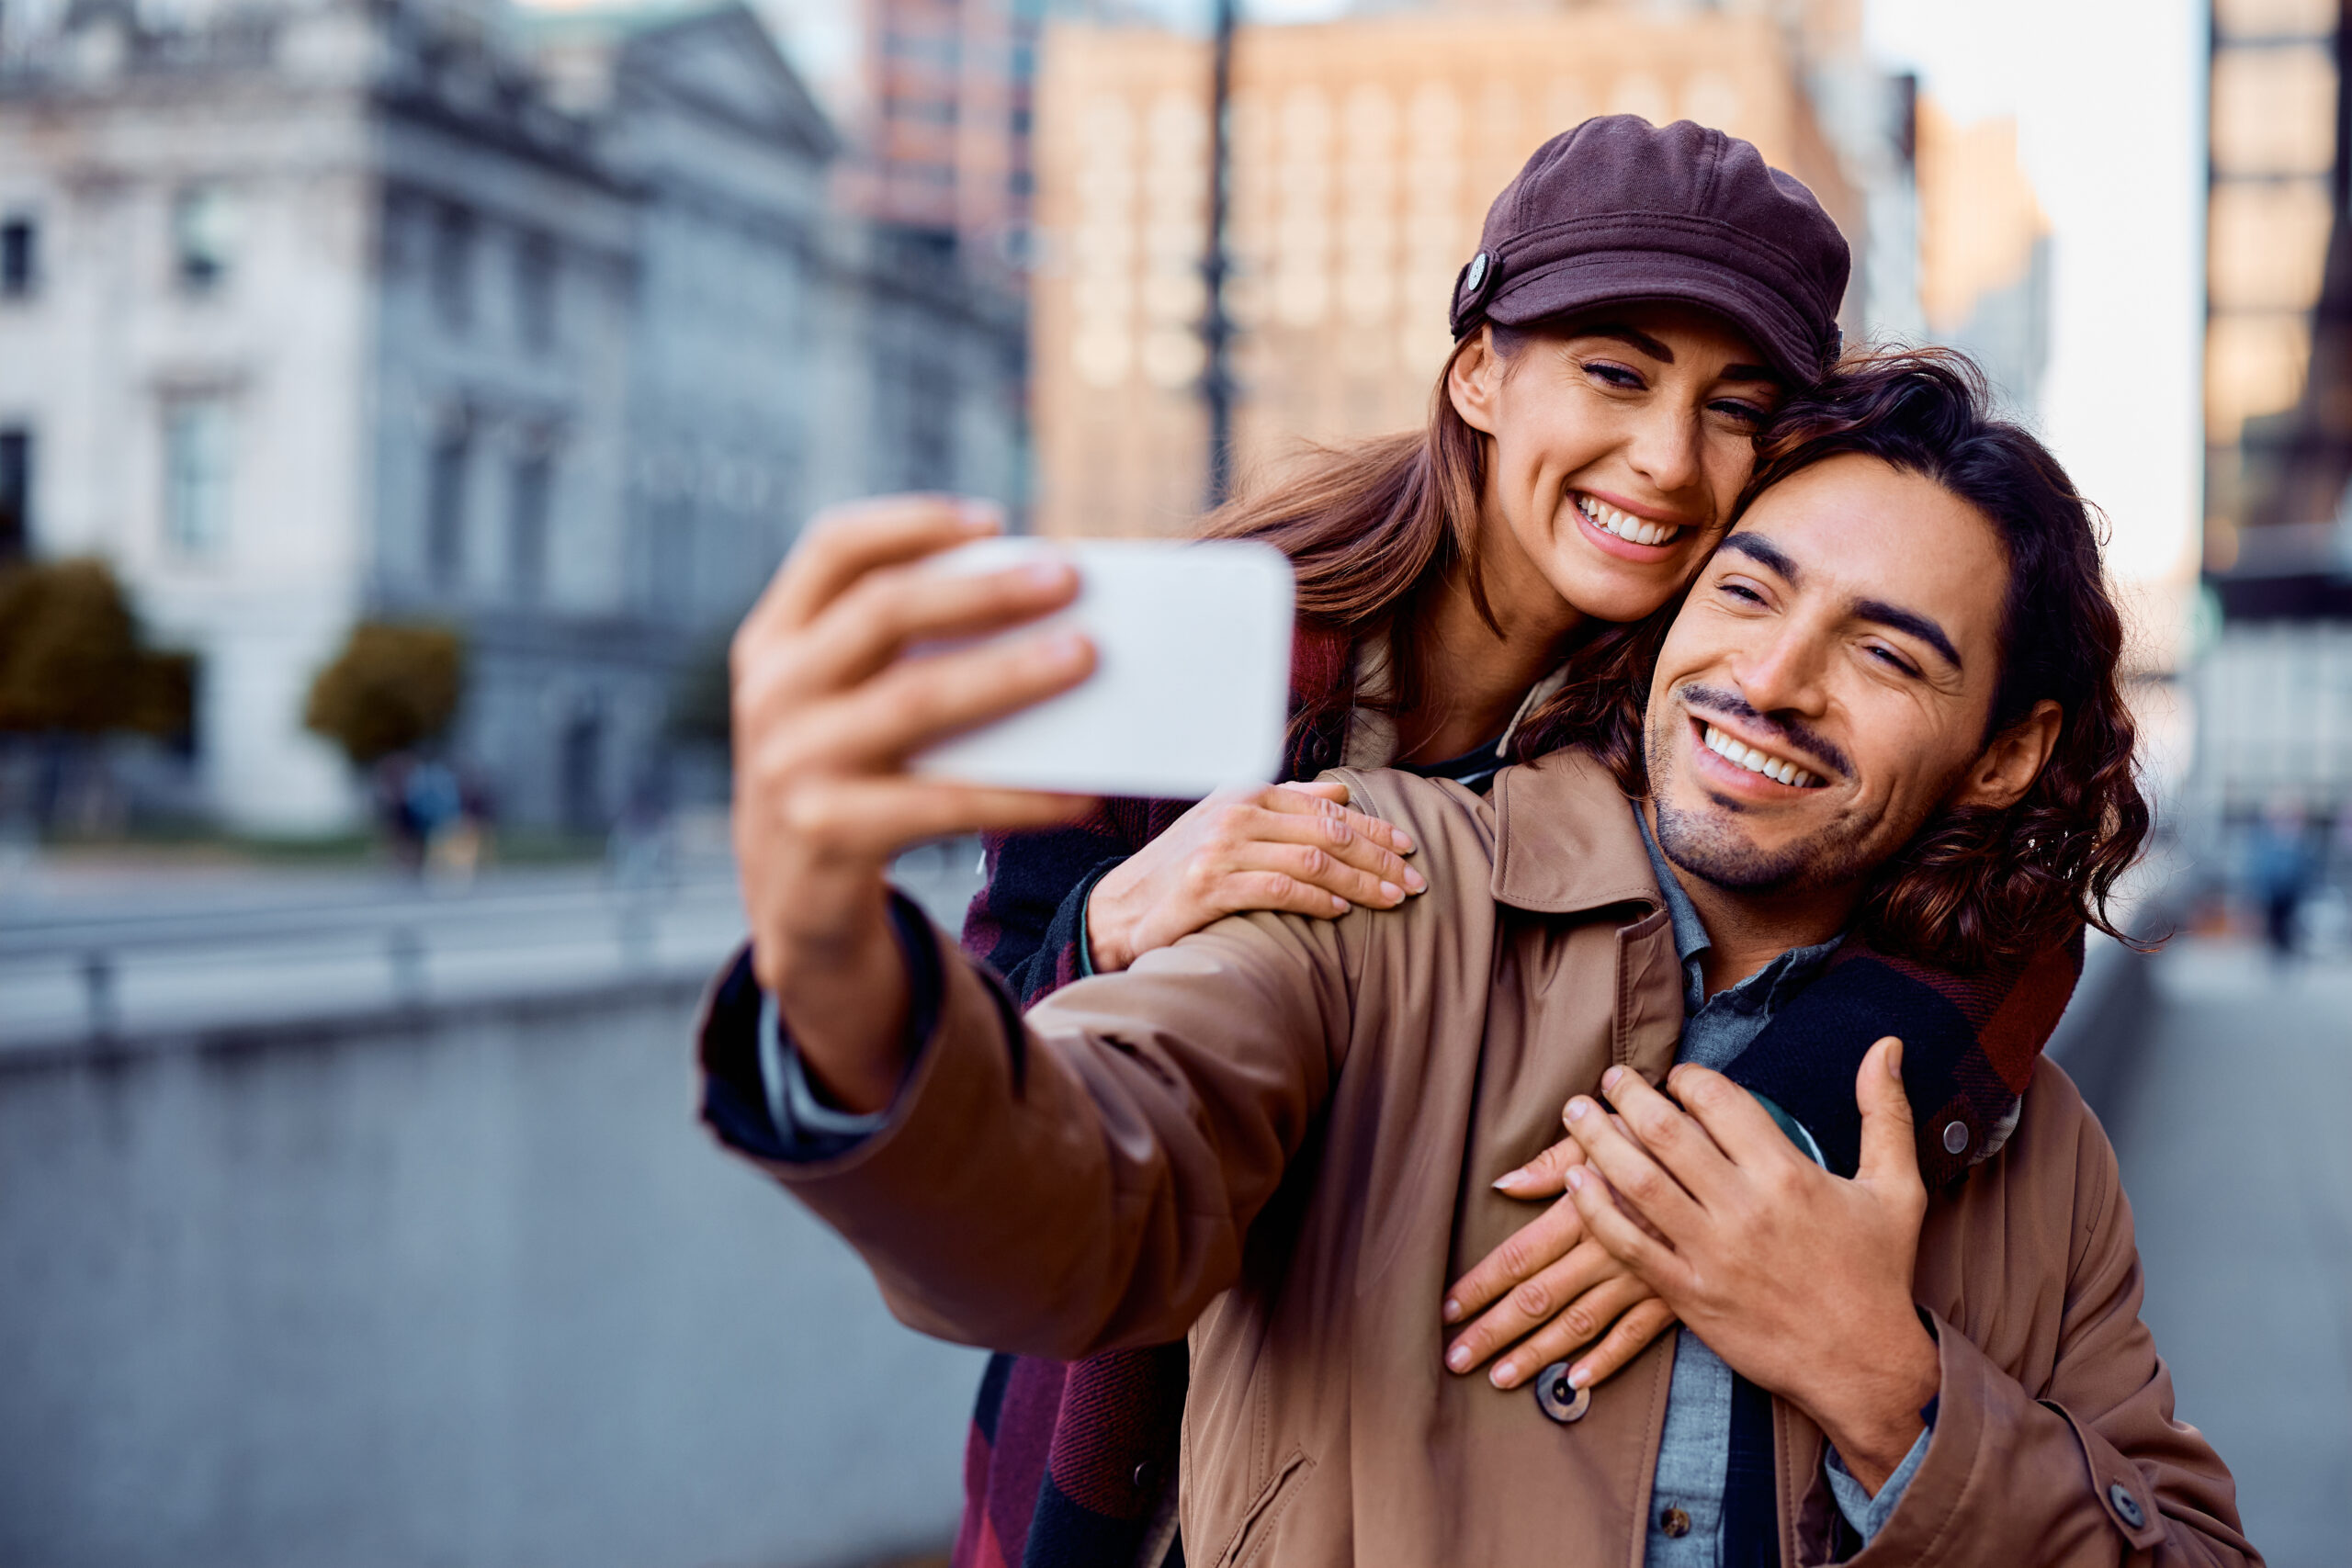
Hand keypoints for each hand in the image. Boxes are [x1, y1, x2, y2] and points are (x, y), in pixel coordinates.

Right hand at [730, 496, 1100, 1109]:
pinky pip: (943, 803)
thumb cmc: (852, 778)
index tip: (995, 519)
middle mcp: (771, 693)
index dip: (913, 523)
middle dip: (982, 590)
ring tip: (1086, 659)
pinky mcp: (827, 834)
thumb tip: (1047, 614)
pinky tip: (1080, 791)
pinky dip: (1020, 796)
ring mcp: (790, 765)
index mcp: (774, 641)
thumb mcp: (847, 705)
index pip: (833, 548)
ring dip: (1009, 674)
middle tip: (1068, 579)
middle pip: (882, 612)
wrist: (793, 905)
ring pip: (915, 701)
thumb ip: (907, 655)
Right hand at [1084, 782, 1424, 971]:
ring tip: (1391, 900)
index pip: (1327, 808)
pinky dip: (1316, 899)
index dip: (1374, 828)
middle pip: (1328, 834)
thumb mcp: (1232, 821)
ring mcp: (1222, 848)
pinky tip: (1340, 911)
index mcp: (1247, 792)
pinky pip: (1278, 889)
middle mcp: (1236, 813)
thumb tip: (1340, 791)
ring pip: (1311, 861)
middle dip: (1379, 858)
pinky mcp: (1210, 886)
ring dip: (1359, 883)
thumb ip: (1286, 804)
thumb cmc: (1184, 866)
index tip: (1408, 848)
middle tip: (1415, 881)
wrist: (1123, 907)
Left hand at [1440, 1135, 1677, 1392]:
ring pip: (1579, 1324)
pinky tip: (1577, 1383)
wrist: (1744, 1161)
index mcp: (1585, 1209)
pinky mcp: (1674, 1295)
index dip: (1481, 1284)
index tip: (1447, 1309)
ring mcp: (1641, 1278)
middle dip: (1494, 1331)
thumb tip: (1504, 1183)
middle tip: (1457, 1359)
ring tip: (1500, 1378)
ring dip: (1537, 1353)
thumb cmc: (1668, 1136)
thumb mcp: (1613, 1132)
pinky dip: (1606, 1361)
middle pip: (1539, 1298)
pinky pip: (1636, 1336)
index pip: (1520, 1255)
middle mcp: (1607, 1249)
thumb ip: (1556, 1159)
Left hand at [1562, 1038, 1939, 1490]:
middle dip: (1628, 1094)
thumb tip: (1887, 1046)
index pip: (1719, 1101)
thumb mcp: (1897, 1188)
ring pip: (1637, 1181)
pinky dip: (1596, 1209)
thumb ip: (1885, 1113)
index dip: (1688, 1078)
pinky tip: (1575, 1181)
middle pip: (1667, 1132)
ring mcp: (1712, 1253)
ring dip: (1598, 1139)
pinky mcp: (1689, 1294)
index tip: (1675, 1076)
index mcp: (1789, 1174)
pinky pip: (1629, 1244)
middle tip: (1610, 1076)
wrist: (1866, 1366)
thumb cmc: (1879, 1274)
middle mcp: (1745, 1208)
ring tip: (1576, 1112)